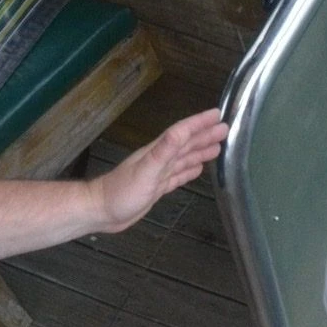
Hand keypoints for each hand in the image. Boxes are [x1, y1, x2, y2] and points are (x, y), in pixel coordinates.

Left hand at [91, 110, 228, 232]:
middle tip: (225, 128)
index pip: (182, 132)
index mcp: (158, 152)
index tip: (217, 114)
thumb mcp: (145, 169)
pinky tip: (198, 169)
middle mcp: (160, 159)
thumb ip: (164, 150)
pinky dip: (190, 171)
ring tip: (218, 146)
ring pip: (184, 158)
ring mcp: (158, 174)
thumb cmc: (122, 191)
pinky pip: (178, 175)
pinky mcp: (157, 188)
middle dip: (205, 135)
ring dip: (200, 151)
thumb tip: (182, 131)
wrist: (101, 212)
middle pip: (186, 143)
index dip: (200, 123)